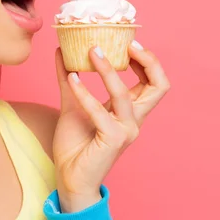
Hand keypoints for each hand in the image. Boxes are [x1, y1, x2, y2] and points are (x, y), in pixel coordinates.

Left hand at [52, 41, 170, 212]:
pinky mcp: (112, 140)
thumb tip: (61, 51)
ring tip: (91, 51)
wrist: (68, 176)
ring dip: (108, 71)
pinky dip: (85, 92)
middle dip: (149, 61)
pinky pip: (99, 111)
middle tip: (128, 44)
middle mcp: (134, 120)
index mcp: (130, 111)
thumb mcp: (72, 104)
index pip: (153, 82)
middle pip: (159, 87)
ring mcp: (125, 131)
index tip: (129, 43)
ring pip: (125, 95)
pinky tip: (72, 78)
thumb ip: (69, 79)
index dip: (147, 60)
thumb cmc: (76, 144)